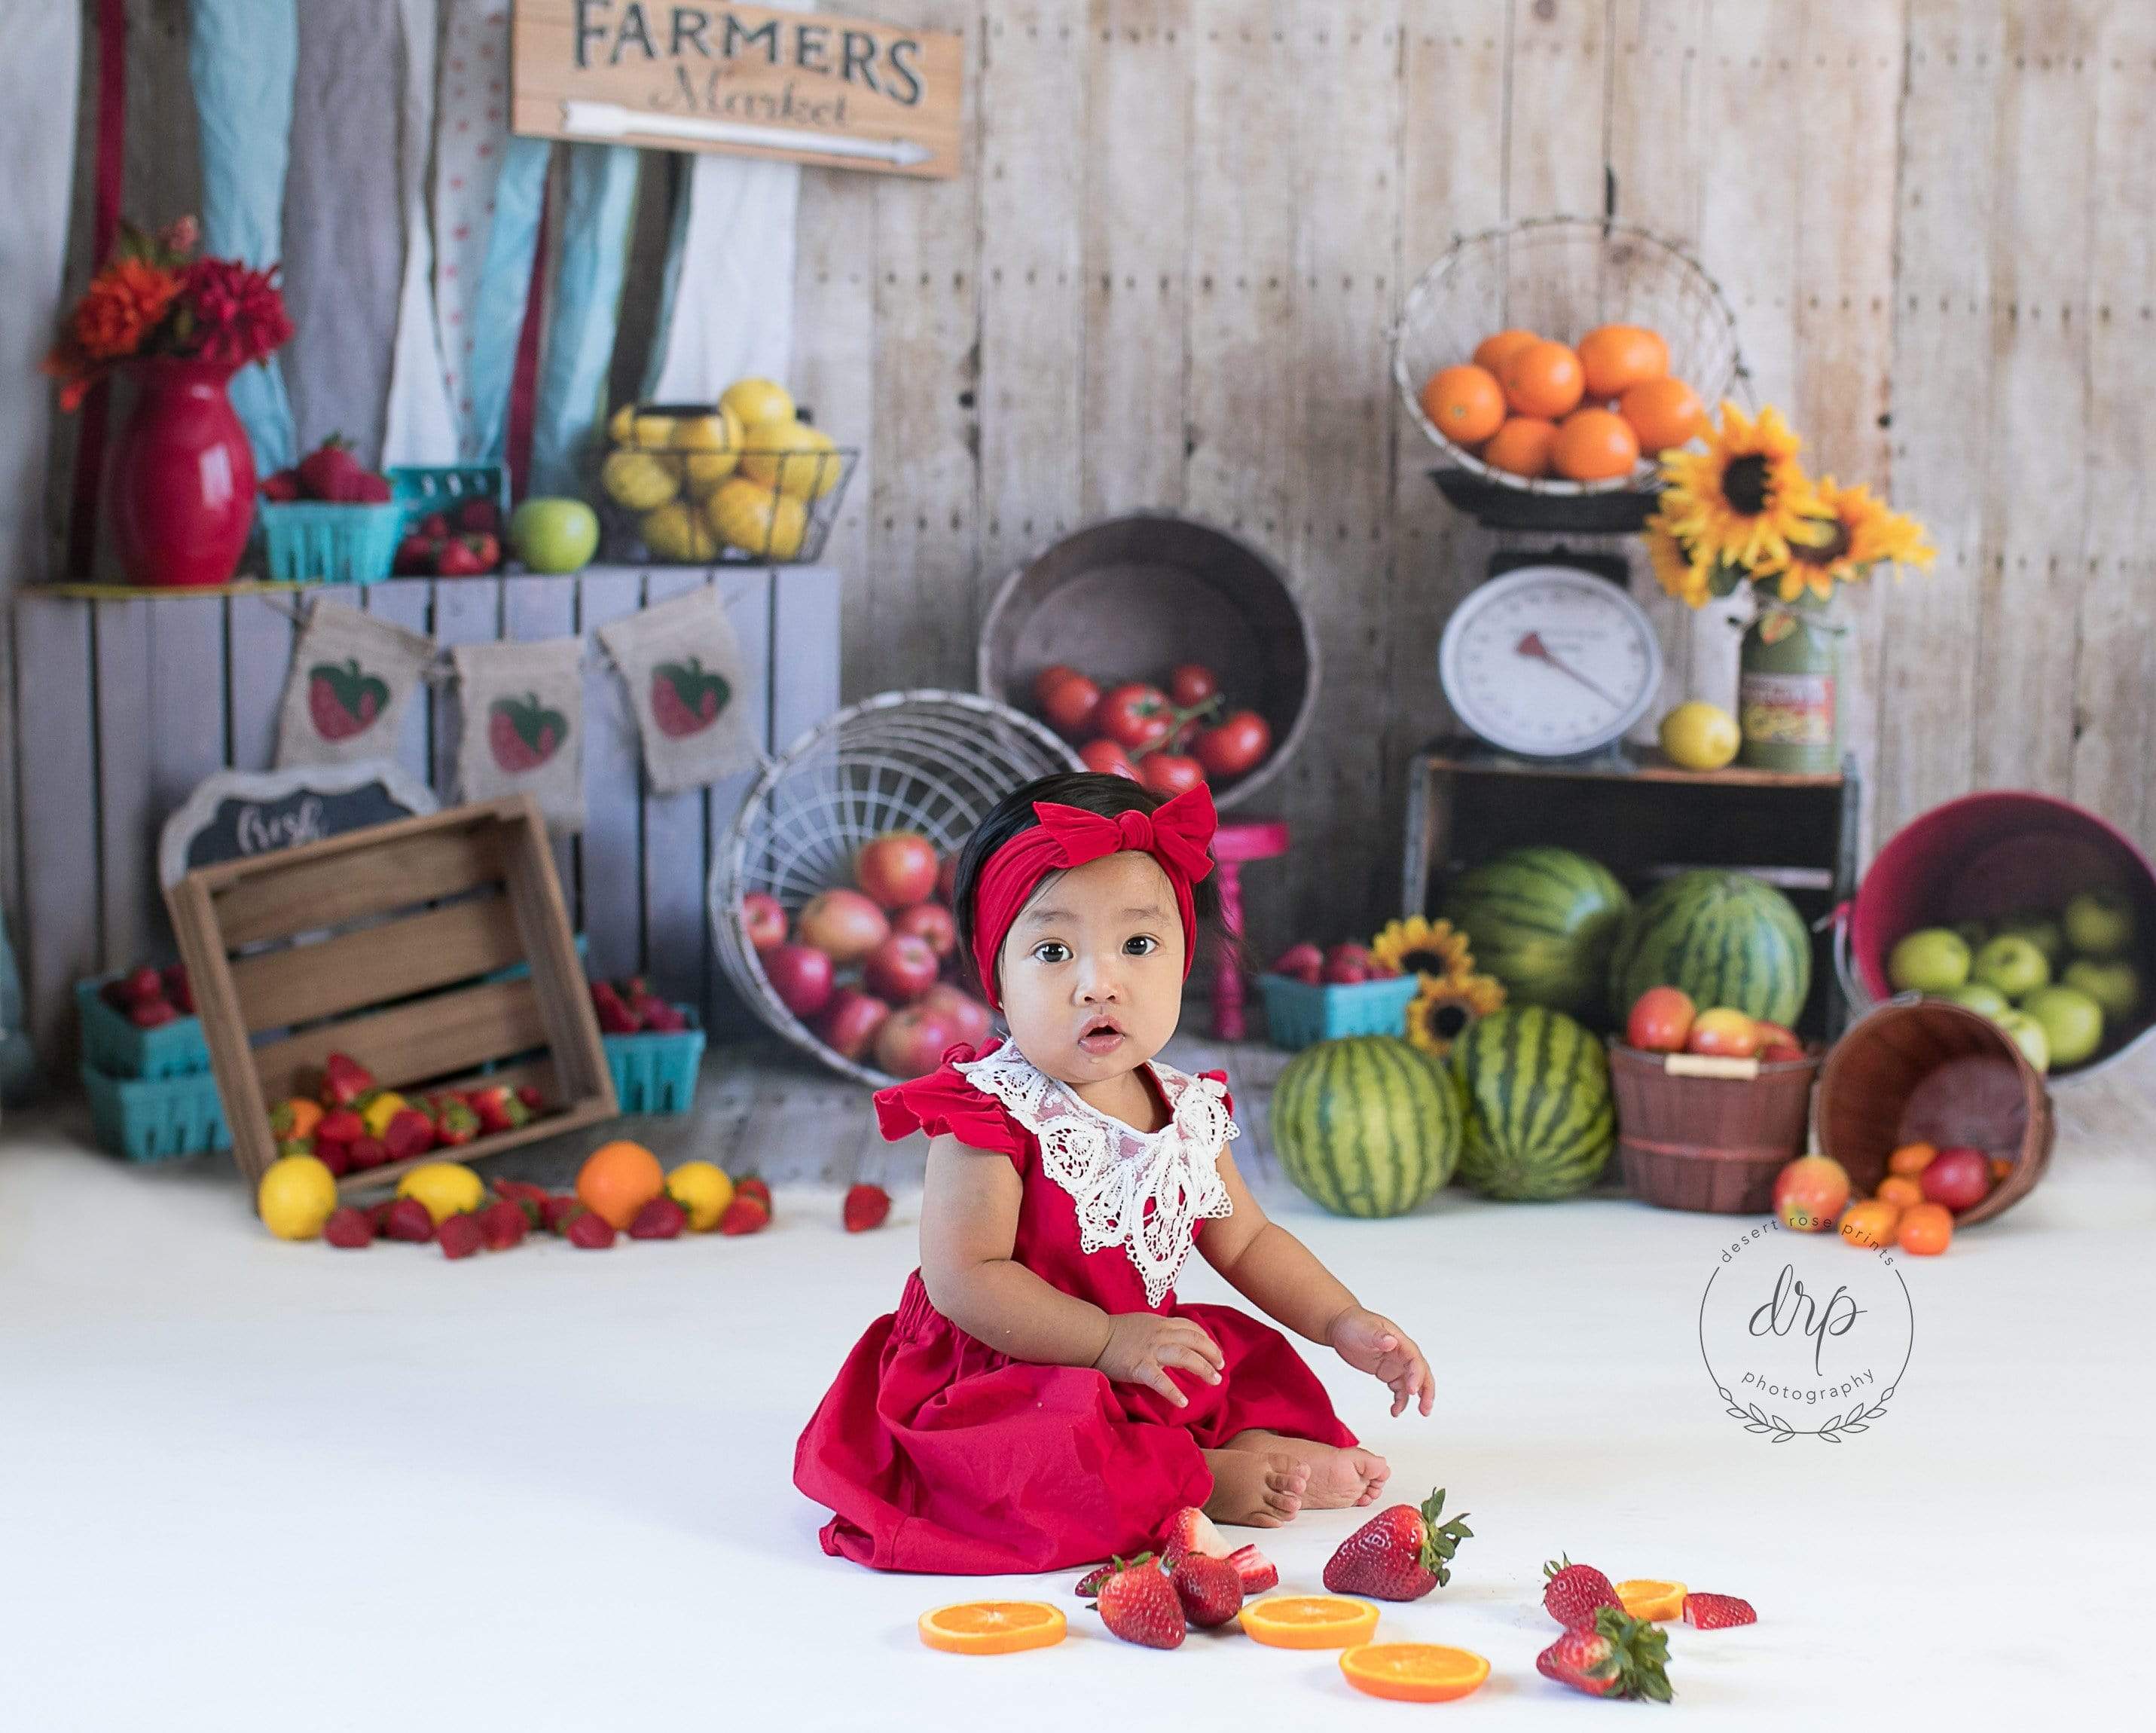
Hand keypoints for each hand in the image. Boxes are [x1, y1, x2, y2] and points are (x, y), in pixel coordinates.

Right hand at [1093, 1313, 1224, 1406]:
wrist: (1094, 1337)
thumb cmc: (1115, 1332)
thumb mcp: (1143, 1323)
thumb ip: (1160, 1330)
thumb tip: (1175, 1339)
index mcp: (1161, 1323)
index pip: (1191, 1328)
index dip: (1207, 1339)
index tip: (1215, 1352)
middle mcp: (1160, 1334)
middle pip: (1195, 1341)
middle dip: (1212, 1354)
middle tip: (1221, 1368)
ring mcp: (1151, 1350)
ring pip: (1185, 1356)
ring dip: (1203, 1368)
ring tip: (1215, 1381)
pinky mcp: (1139, 1366)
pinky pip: (1160, 1380)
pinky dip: (1173, 1391)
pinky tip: (1183, 1402)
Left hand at [1328, 1307, 1432, 1417]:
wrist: (1341, 1326)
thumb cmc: (1354, 1323)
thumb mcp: (1365, 1329)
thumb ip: (1379, 1336)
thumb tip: (1392, 1341)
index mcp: (1400, 1342)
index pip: (1415, 1360)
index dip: (1417, 1375)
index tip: (1412, 1390)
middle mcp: (1402, 1354)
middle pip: (1421, 1373)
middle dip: (1427, 1390)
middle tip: (1425, 1407)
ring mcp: (1395, 1364)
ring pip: (1413, 1383)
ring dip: (1419, 1398)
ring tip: (1421, 1412)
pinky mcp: (1387, 1372)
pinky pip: (1399, 1389)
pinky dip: (1400, 1401)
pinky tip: (1395, 1411)